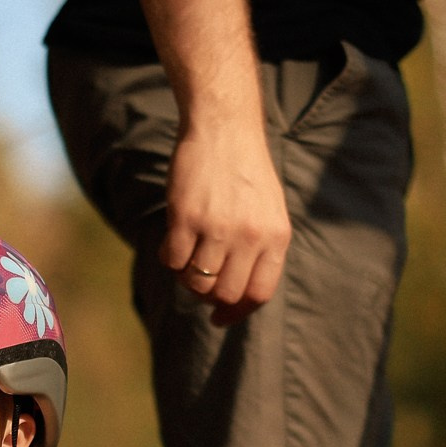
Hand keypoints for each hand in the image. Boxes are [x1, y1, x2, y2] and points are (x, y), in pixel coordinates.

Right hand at [160, 115, 290, 325]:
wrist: (225, 129)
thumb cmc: (246, 172)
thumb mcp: (268, 212)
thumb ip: (260, 250)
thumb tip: (236, 296)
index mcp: (276, 237)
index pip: (259, 293)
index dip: (237, 312)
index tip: (220, 318)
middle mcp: (250, 235)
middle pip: (225, 293)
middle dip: (209, 295)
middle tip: (199, 279)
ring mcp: (218, 227)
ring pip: (197, 281)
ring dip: (187, 277)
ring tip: (186, 257)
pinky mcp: (186, 216)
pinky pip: (173, 260)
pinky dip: (169, 259)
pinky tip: (171, 242)